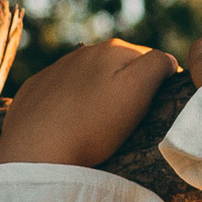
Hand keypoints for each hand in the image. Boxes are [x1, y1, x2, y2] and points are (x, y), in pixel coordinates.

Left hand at [0, 36, 172, 166]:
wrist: (35, 151)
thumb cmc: (92, 126)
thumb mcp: (137, 91)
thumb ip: (157, 65)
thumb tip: (167, 60)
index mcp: (114, 49)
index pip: (151, 59)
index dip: (158, 83)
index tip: (154, 110)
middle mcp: (84, 51)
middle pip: (119, 66)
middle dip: (127, 85)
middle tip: (127, 119)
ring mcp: (57, 68)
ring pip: (90, 76)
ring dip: (99, 91)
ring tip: (98, 123)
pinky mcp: (36, 88)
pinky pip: (62, 89)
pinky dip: (71, 101)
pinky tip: (70, 122)